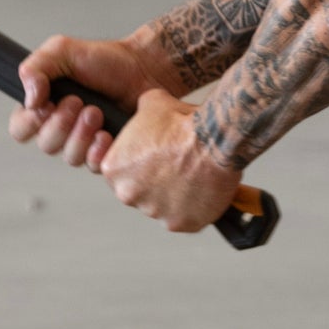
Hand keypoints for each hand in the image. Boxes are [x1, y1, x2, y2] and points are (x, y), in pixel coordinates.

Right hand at [9, 31, 178, 171]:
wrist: (146, 69)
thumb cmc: (107, 60)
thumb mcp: (64, 50)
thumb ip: (37, 67)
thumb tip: (29, 100)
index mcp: (45, 105)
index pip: (20, 129)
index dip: (29, 122)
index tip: (47, 103)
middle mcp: (62, 127)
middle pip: (45, 145)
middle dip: (62, 124)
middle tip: (79, 102)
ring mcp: (85, 142)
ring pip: (69, 157)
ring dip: (82, 135)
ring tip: (97, 112)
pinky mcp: (107, 152)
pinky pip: (94, 166)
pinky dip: (98, 151)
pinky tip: (107, 134)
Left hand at [100, 89, 241, 233]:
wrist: (214, 139)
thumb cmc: (183, 123)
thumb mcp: (151, 104)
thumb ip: (139, 117)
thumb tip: (144, 114)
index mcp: (114, 169)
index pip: (121, 171)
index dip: (140, 164)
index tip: (156, 159)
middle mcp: (128, 194)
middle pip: (139, 192)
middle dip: (155, 183)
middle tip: (176, 168)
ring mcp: (155, 212)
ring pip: (163, 207)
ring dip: (174, 196)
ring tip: (193, 176)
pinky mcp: (180, 223)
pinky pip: (185, 218)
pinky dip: (194, 208)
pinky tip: (203, 189)